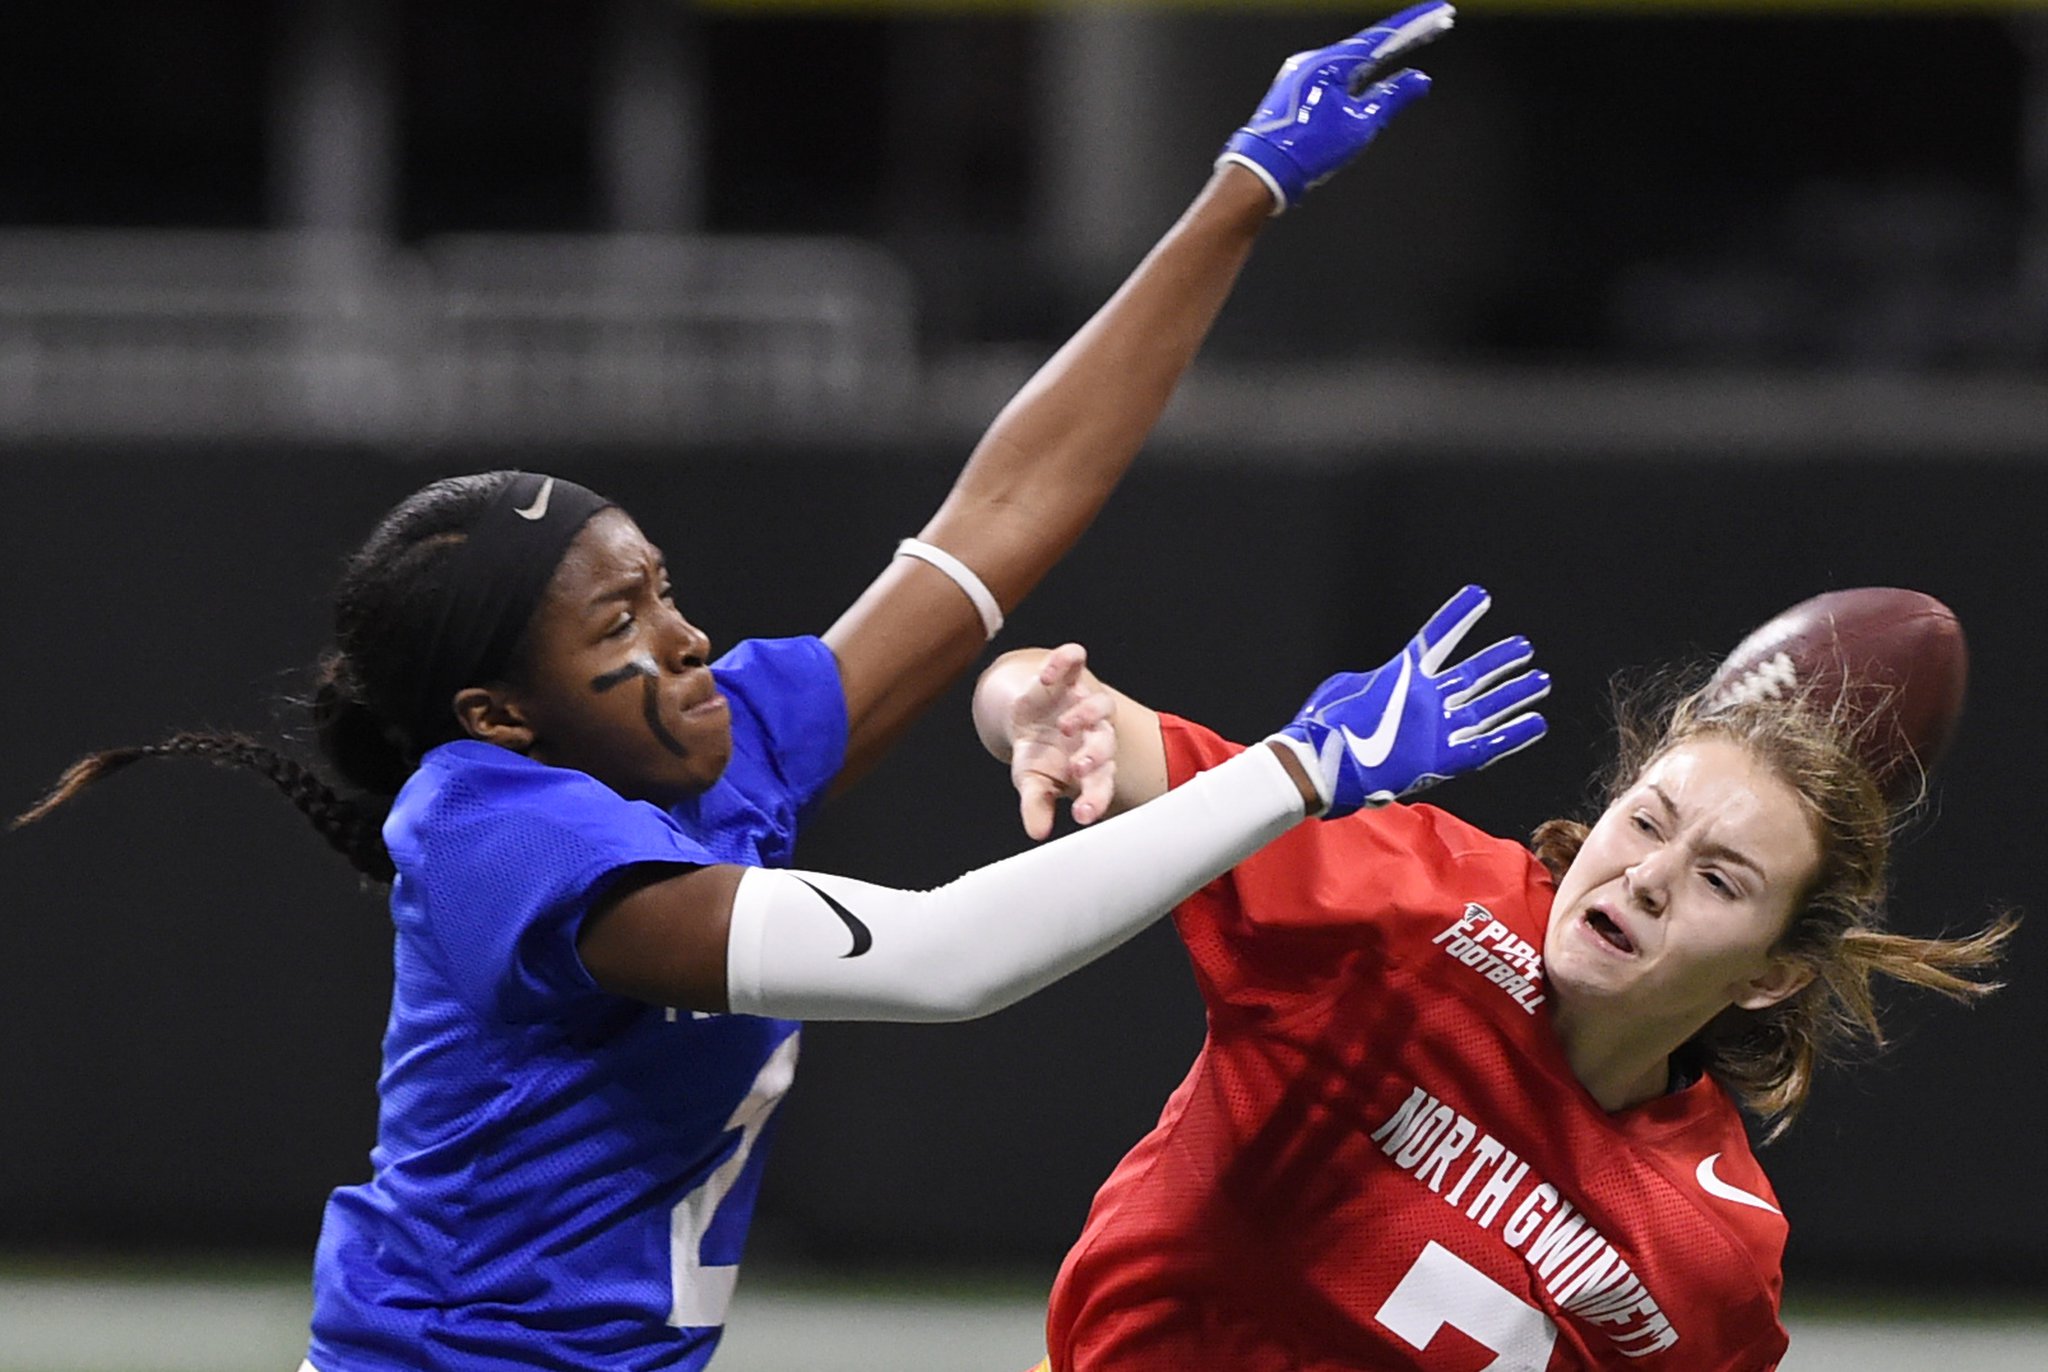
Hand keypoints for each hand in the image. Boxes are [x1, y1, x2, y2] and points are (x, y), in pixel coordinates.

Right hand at [1000, 644, 1118, 839]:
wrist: (1029, 716)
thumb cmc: (1038, 755)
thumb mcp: (1032, 781)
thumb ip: (1036, 804)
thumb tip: (1035, 833)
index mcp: (1092, 763)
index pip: (1101, 782)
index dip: (1094, 797)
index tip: (1081, 814)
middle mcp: (1095, 731)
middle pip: (1106, 741)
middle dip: (1096, 754)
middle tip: (1079, 767)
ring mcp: (1083, 700)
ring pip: (1100, 702)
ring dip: (1086, 713)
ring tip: (1065, 726)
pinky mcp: (1068, 674)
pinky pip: (1074, 660)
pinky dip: (1064, 662)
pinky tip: (1047, 677)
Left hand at [1218, 2, 1454, 214]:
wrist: (1262, 171)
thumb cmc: (1307, 150)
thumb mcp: (1360, 125)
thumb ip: (1392, 97)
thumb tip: (1419, 79)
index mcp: (1331, 63)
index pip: (1382, 37)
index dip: (1414, 25)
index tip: (1439, 13)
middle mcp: (1314, 60)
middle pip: (1368, 44)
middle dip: (1403, 36)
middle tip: (1435, 24)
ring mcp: (1302, 72)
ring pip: (1351, 58)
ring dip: (1382, 53)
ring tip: (1412, 42)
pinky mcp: (1295, 88)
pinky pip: (1335, 72)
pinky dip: (1358, 70)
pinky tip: (1372, 70)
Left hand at [1272, 585, 1548, 817]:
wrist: (1322, 768)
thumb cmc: (1325, 726)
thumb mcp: (1345, 686)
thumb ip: (1372, 675)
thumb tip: (1389, 678)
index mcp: (1402, 677)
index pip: (1437, 639)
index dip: (1458, 617)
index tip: (1480, 594)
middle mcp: (1425, 704)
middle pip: (1470, 675)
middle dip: (1499, 661)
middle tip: (1524, 646)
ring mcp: (1436, 732)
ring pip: (1485, 708)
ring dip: (1512, 694)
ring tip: (1540, 678)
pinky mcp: (1442, 763)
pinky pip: (1485, 747)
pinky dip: (1512, 736)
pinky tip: (1536, 723)